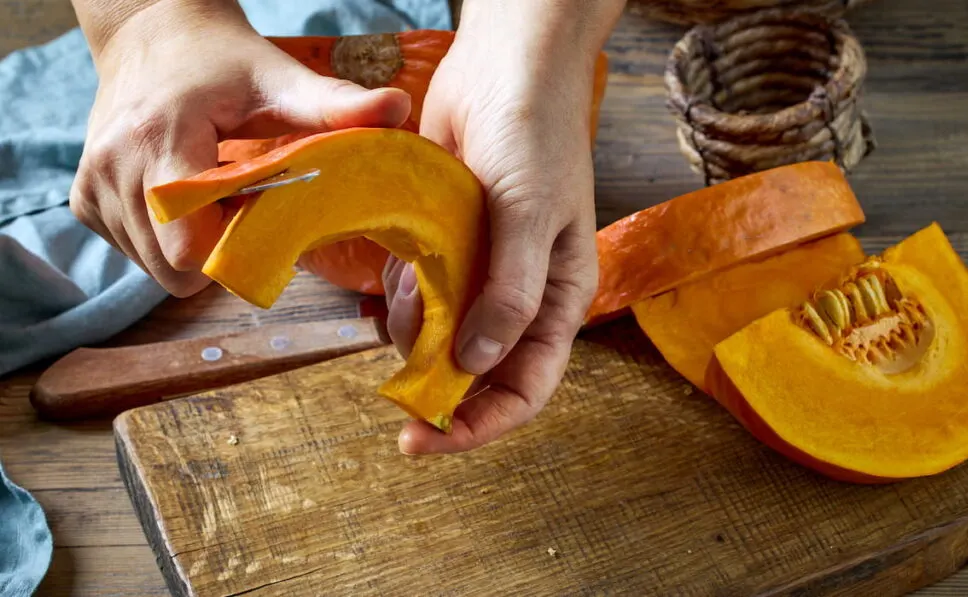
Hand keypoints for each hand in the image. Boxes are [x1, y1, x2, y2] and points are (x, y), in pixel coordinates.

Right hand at [69, 0, 410, 295]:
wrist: (154, 36)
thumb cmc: (224, 61)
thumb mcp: (281, 79)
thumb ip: (336, 105)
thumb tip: (398, 110)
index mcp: (161, 137)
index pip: (188, 244)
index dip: (235, 249)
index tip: (263, 219)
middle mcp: (113, 166)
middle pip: (173, 268)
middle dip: (218, 253)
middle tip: (243, 209)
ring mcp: (91, 186)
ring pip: (152, 268)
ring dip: (193, 247)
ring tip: (214, 196)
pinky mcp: (83, 200)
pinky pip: (132, 253)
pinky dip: (164, 240)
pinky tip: (184, 198)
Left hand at [385, 1, 622, 453]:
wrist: (503, 68)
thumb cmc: (537, 136)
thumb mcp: (531, 216)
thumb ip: (509, 294)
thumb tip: (475, 363)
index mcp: (558, 300)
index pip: (526, 389)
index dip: (481, 424)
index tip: (426, 438)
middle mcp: (520, 297)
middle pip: (478, 373)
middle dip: (437, 384)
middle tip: (392, 387)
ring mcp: (480, 274)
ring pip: (438, 337)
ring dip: (413, 329)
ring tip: (409, 285)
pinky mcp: (445, 249)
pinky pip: (416, 295)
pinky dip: (400, 293)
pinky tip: (404, 261)